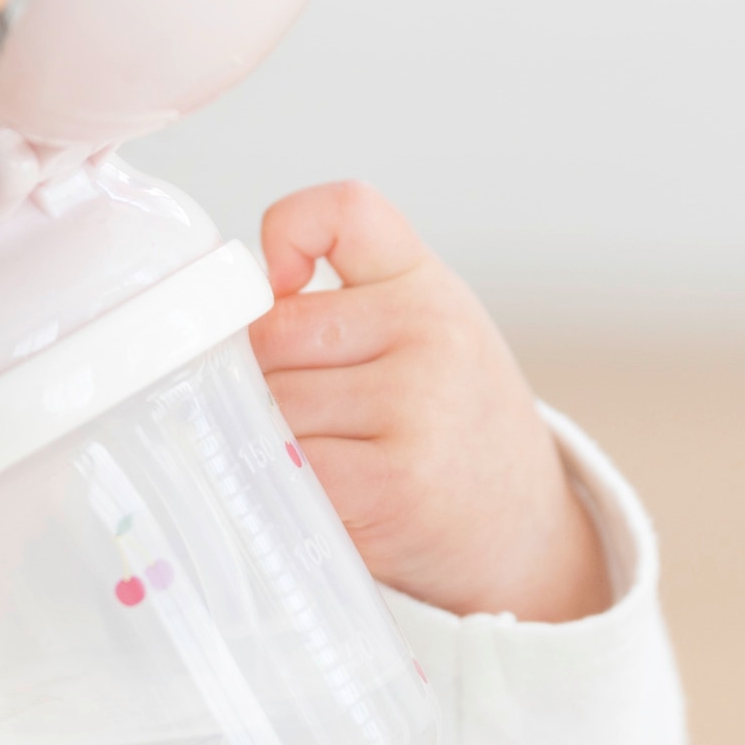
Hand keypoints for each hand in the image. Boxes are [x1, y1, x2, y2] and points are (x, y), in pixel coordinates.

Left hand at [248, 182, 610, 622]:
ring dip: (269, 439)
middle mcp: (429, 331)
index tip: (279, 285)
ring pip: (268, 403)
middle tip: (310, 417)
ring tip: (326, 460)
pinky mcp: (392, 483)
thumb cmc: (449, 427)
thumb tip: (217, 327)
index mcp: (426, 285)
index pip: (345, 211)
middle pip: (270, 332)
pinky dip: (284, 487)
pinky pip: (285, 467)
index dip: (286, 231)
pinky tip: (324, 497)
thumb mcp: (424, 336)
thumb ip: (342, 305)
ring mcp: (415, 405)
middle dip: (264, 377)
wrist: (526, 533)